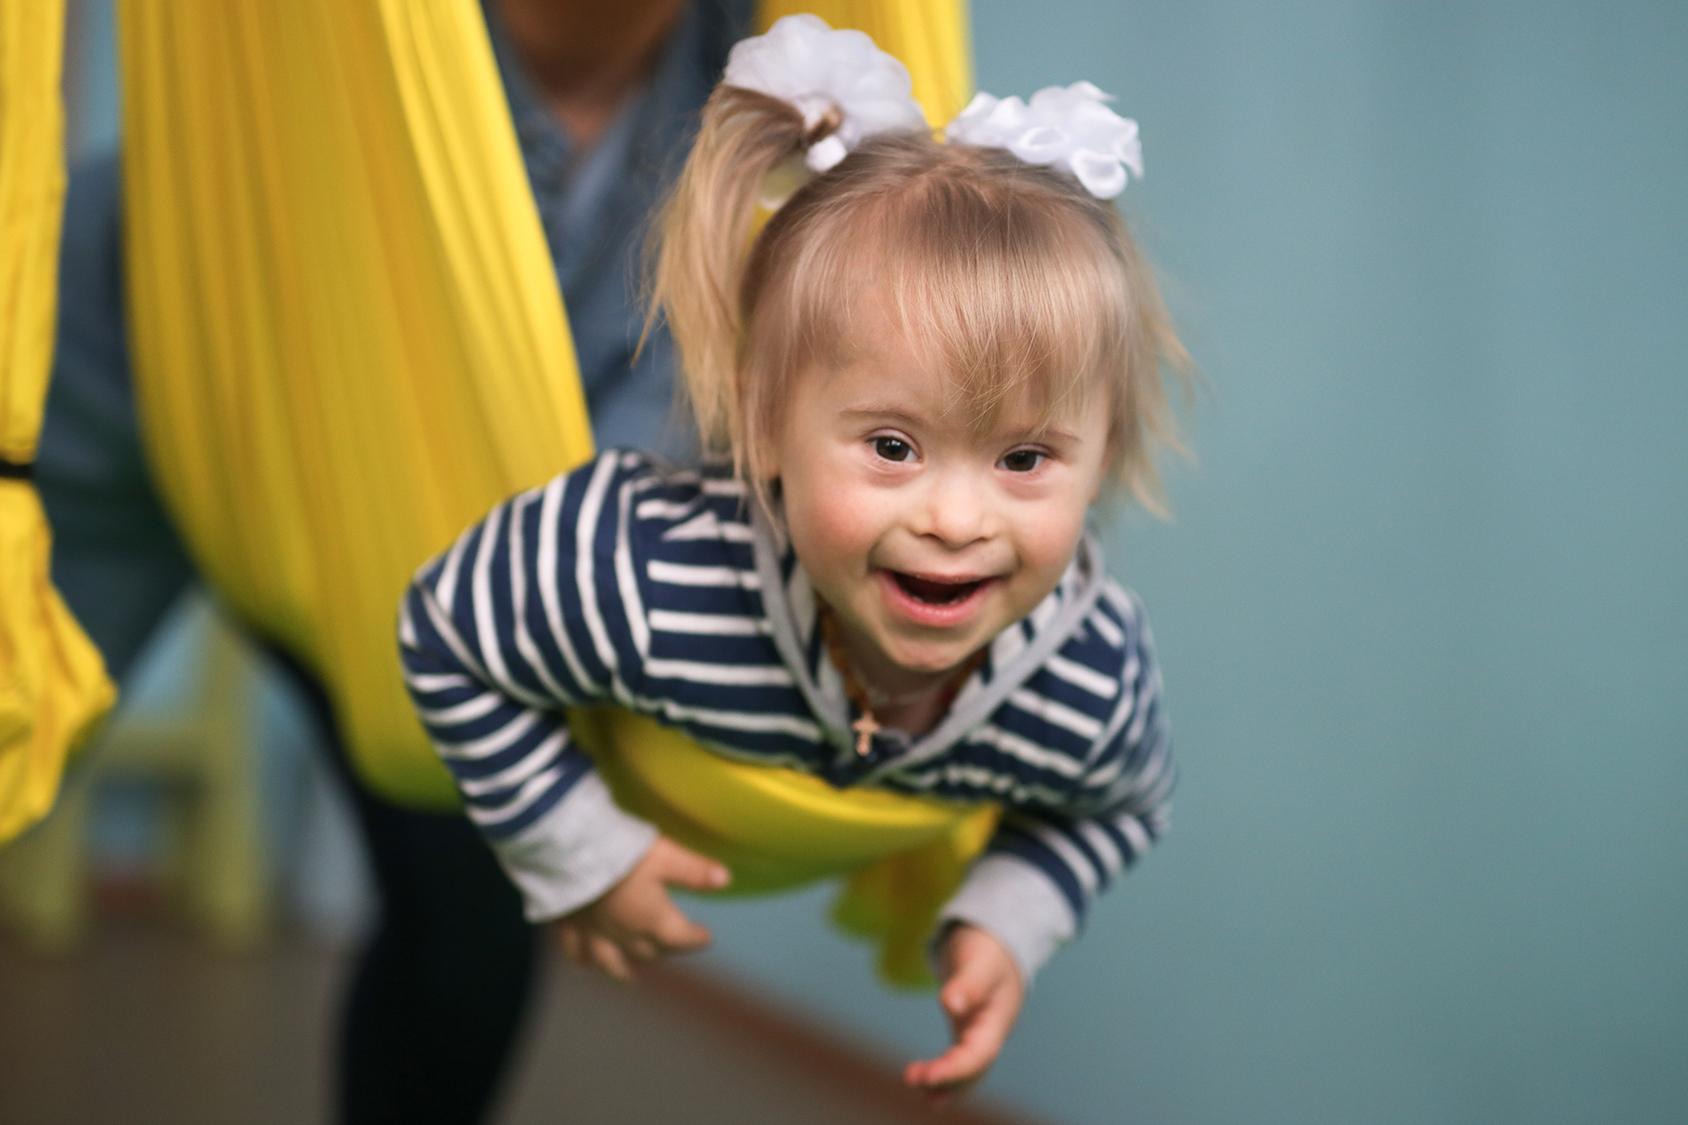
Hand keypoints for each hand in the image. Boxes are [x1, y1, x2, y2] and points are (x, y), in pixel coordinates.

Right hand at [556, 836, 729, 982]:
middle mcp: (624, 935)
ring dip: (622, 971)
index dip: (695, 939)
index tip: (706, 938)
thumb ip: (695, 871)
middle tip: (671, 946)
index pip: (680, 938)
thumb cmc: (622, 853)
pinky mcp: (569, 926)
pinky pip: (575, 951)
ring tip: (629, 978)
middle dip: (663, 950)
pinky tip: (583, 964)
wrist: (568, 855)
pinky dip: (582, 960)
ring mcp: (594, 934)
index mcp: (652, 920)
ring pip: (611, 962)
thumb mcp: (666, 856)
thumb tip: (727, 880)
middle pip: (648, 951)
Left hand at [903, 924, 1024, 1100]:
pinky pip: (957, 1059)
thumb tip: (950, 1005)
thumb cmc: (989, 950)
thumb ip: (969, 983)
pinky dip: (944, 1073)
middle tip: (913, 1078)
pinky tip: (925, 1082)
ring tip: (918, 1089)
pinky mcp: (966, 1031)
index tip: (928, 1077)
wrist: (996, 943)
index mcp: (997, 1021)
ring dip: (944, 1083)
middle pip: (971, 1068)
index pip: (978, 1055)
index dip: (955, 1070)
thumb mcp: (981, 962)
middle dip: (945, 1079)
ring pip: (965, 1069)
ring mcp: (979, 1034)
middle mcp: (990, 1034)